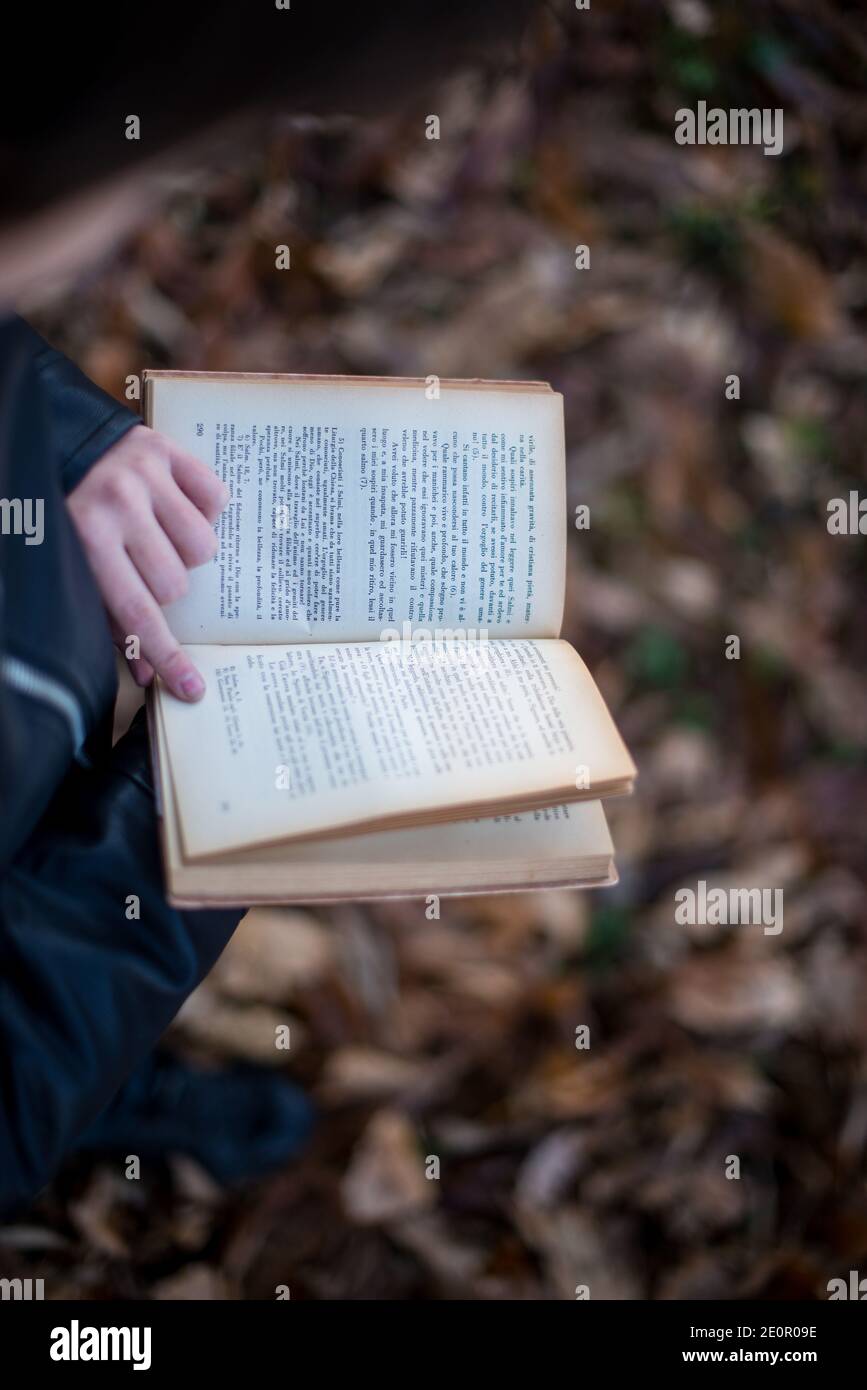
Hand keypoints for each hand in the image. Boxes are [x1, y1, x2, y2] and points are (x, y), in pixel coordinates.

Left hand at [67, 424, 227, 699]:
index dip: (166, 654)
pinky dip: (205, 508)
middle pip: (176, 582)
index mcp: (87, 540)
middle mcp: (118, 505)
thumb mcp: (76, 566)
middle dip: (168, 584)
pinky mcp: (167, 450)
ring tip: (161, 532)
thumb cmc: (70, 514)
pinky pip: (216, 497)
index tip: (192, 688)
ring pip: (203, 545)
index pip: (135, 613)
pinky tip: (178, 504)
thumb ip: (110, 620)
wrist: (62, 439)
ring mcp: (145, 474)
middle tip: (146, 563)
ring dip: (188, 549)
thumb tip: (148, 675)